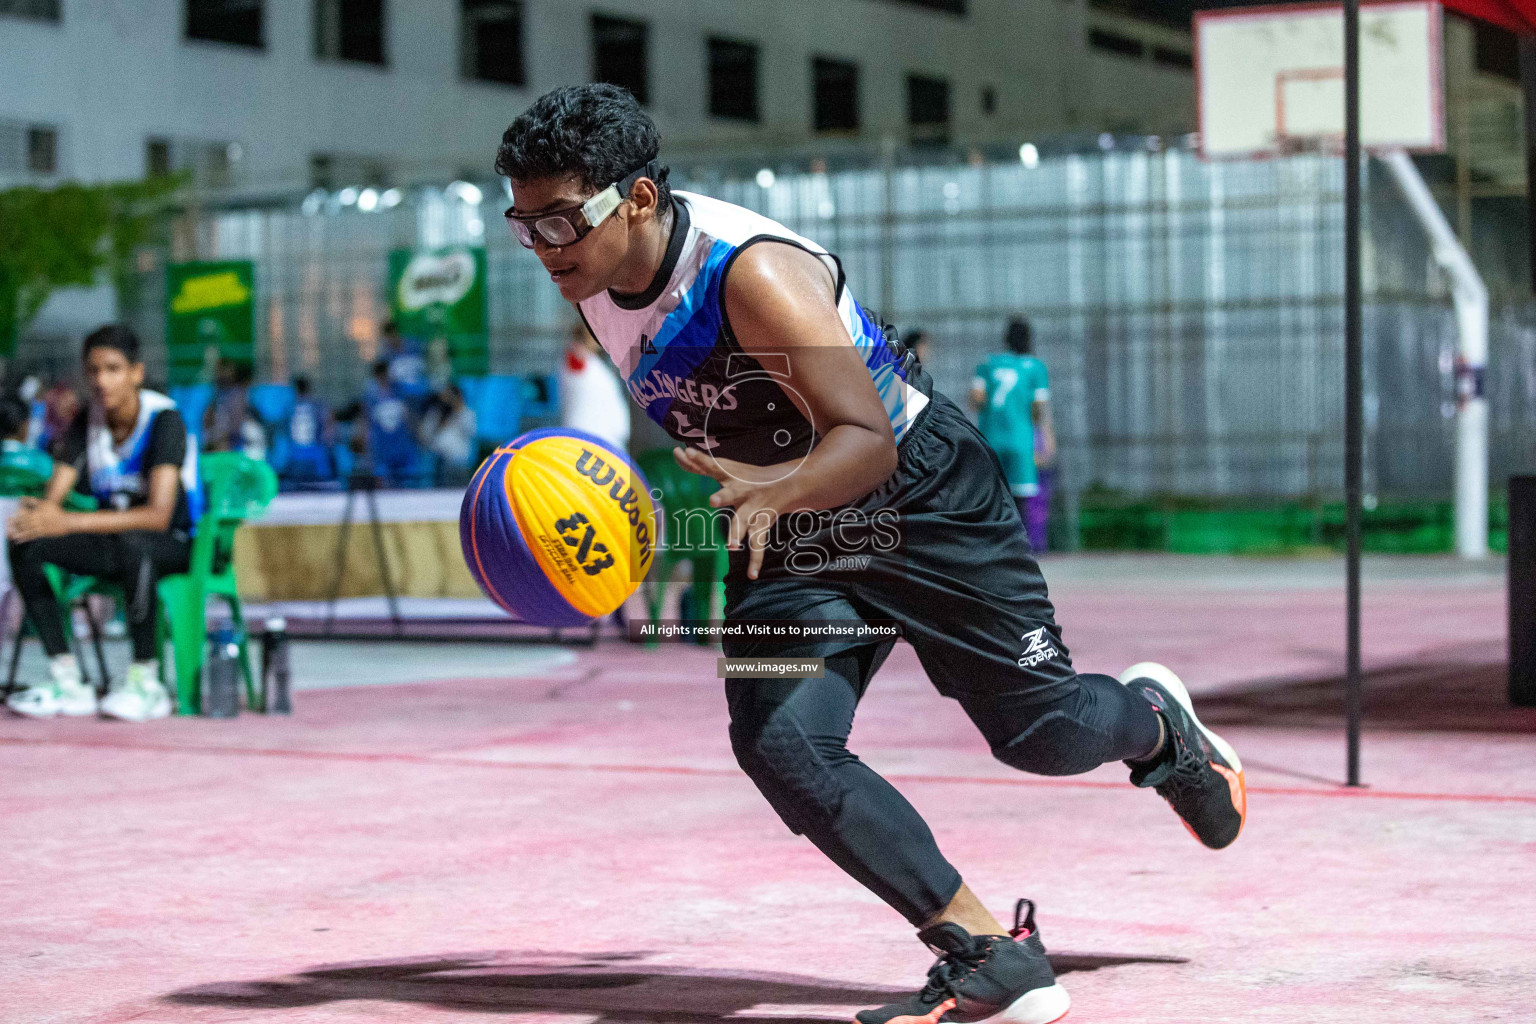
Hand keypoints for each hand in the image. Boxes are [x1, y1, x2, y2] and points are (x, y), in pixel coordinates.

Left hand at [7, 498, 69, 541]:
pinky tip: (19, 540)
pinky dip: (25, 538)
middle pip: (23, 524)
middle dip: (15, 527)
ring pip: (27, 531)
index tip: (9, 519)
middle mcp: (37, 520)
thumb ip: (33, 501)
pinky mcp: (43, 533)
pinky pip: (32, 536)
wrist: (66, 521)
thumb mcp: (45, 503)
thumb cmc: (56, 511)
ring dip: (18, 534)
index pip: (23, 515)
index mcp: (37, 512)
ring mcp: (40, 527)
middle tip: (7, 529)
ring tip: (11, 536)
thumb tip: (21, 498)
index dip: (15, 518)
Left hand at [673, 447, 790, 579]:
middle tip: (712, 500)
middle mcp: (743, 491)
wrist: (787, 483)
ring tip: (732, 546)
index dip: (700, 459)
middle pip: (732, 494)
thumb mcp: (726, 467)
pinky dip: (756, 561)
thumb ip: (699, 464)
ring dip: (739, 533)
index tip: (687, 452)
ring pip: (745, 522)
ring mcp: (753, 509)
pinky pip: (759, 545)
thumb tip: (677, 452)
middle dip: (723, 497)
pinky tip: (752, 575)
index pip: (712, 466)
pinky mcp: (762, 525)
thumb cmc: (746, 476)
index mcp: (731, 476)